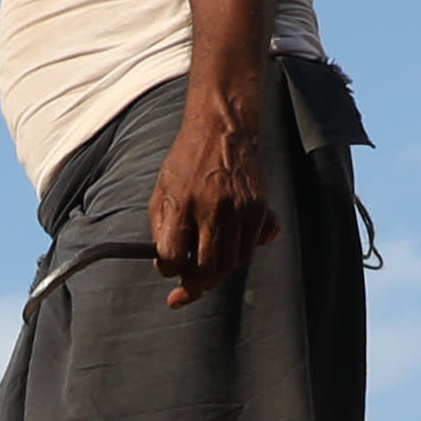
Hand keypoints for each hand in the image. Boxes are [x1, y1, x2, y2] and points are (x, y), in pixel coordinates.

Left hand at [150, 89, 270, 304]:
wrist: (223, 128)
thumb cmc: (187, 160)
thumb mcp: (162, 188)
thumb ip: (161, 227)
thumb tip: (167, 265)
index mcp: (182, 202)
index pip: (173, 256)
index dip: (168, 270)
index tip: (167, 270)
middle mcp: (213, 208)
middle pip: (206, 268)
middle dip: (193, 287)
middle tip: (185, 292)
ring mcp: (240, 209)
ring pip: (231, 264)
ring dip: (217, 275)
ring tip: (205, 272)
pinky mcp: (259, 208)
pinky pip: (251, 248)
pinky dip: (238, 258)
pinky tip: (228, 254)